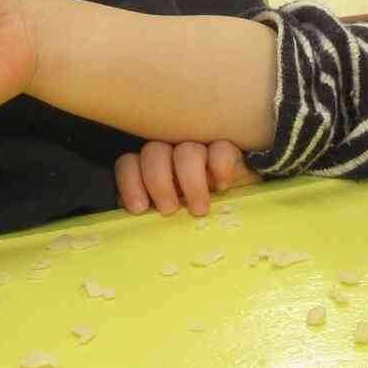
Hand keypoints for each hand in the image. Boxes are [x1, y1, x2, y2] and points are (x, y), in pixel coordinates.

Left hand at [115, 140, 261, 216]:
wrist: (239, 210)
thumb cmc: (196, 216)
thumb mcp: (171, 219)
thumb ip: (152, 212)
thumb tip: (135, 213)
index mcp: (151, 170)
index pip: (129, 163)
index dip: (130, 182)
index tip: (140, 208)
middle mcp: (172, 155)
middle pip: (154, 152)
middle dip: (158, 182)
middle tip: (169, 209)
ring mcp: (200, 149)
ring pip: (186, 150)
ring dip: (190, 180)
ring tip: (199, 209)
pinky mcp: (227, 151)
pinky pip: (220, 148)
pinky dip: (219, 165)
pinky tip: (222, 186)